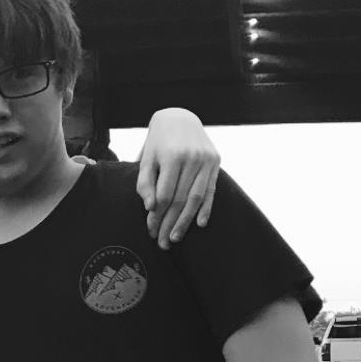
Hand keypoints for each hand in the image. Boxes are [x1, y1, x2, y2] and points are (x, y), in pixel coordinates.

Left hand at [135, 109, 219, 249]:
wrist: (179, 117)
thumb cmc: (157, 143)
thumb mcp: (146, 159)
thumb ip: (145, 183)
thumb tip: (150, 208)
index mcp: (172, 156)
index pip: (164, 195)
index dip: (157, 216)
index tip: (150, 231)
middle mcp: (192, 158)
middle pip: (179, 200)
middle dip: (170, 224)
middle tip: (162, 243)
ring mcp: (206, 160)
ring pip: (195, 198)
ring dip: (185, 222)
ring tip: (176, 238)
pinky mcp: (215, 161)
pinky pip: (211, 190)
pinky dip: (206, 209)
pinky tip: (199, 225)